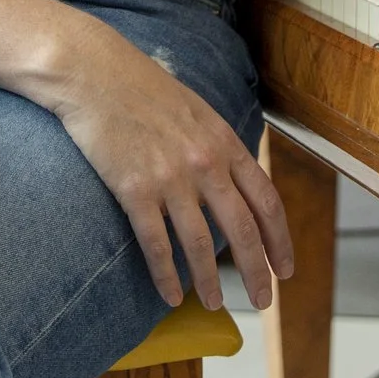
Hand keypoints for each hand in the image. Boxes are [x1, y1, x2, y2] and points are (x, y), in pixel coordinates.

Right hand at [46, 17, 293, 310]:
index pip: (266, 201)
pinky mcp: (134, 189)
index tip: (284, 269)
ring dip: (210, 281)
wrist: (94, 72)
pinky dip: (166, 276)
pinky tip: (171, 296)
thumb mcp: (196, 110)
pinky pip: (156, 245)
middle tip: (262, 301)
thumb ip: (218, 147)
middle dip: (256, 272)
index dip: (279, 240)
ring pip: (200, 245)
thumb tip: (235, 183)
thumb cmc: (142, 88)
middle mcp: (204, 163)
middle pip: (242, 230)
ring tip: (216, 304)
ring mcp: (170, 178)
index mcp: (224, 142)